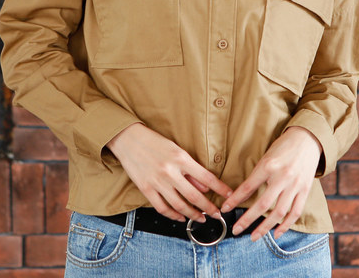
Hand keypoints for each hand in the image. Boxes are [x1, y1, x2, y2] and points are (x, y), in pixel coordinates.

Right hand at [107, 123, 232, 223]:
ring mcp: (157, 182)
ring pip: (179, 205)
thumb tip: (205, 186)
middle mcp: (170, 171)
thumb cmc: (154, 142)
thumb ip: (190, 169)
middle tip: (217, 213)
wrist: (129, 139)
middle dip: (209, 207)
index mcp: (181, 158)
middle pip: (194, 195)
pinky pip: (162, 207)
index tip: (230, 195)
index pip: (206, 177)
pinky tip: (181, 217)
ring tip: (201, 218)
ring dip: (193, 214)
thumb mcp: (176, 150)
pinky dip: (173, 215)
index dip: (220, 188)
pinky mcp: (146, 189)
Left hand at [220, 126, 321, 241]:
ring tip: (254, 236)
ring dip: (265, 227)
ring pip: (279, 213)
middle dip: (247, 220)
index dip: (235, 199)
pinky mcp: (305, 190)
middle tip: (236, 230)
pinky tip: (276, 233)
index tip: (225, 209)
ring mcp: (295, 185)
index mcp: (269, 165)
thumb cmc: (284, 145)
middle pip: (262, 204)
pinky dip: (286, 225)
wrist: (307, 138)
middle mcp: (282, 176)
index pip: (248, 187)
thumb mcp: (267, 155)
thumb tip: (244, 192)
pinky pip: (295, 212)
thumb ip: (258, 173)